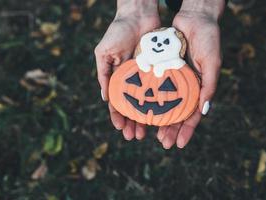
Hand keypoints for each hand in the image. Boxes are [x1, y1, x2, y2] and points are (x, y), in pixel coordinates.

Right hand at [95, 0, 159, 139]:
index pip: (117, 102)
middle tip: (134, 136)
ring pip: (147, 103)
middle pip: (133, 107)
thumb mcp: (104, 53)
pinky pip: (161, 89)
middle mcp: (133, 81)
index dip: (117, 116)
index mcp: (118, 78)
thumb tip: (105, 98)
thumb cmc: (118, 32)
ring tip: (148, 132)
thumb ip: (104, 74)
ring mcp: (147, 77)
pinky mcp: (159, 71)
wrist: (139, 15)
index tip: (120, 128)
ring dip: (146, 118)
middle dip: (132, 122)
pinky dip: (160, 103)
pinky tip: (162, 115)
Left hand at [157, 4, 223, 148]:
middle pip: (175, 113)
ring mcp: (170, 79)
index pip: (192, 115)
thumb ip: (209, 86)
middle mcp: (183, 87)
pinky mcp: (159, 69)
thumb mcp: (212, 63)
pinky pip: (151, 87)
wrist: (194, 18)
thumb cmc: (208, 39)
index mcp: (198, 89)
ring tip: (147, 132)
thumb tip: (204, 112)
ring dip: (155, 118)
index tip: (178, 144)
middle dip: (169, 129)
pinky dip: (145, 98)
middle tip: (162, 143)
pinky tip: (138, 110)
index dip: (186, 130)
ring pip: (161, 103)